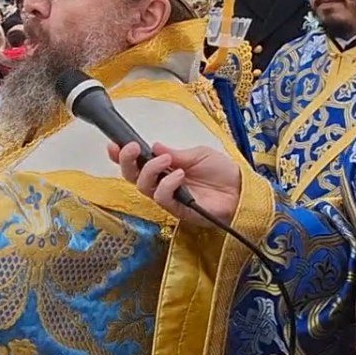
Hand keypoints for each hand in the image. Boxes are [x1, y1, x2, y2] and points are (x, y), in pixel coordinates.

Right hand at [110, 141, 241, 228]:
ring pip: (143, 187)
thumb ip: (174, 153)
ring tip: (167, 161)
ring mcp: (168, 197)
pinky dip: (167, 184)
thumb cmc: (222, 172)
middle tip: (132, 148)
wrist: (242, 190)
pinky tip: (180, 175)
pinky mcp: (177, 209)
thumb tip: (153, 147)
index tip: (113, 145)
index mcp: (164, 169)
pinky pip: (162, 198)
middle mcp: (161, 183)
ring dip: (150, 170)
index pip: (136, 163)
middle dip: (126, 161)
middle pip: (131, 176)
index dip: (121, 156)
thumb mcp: (198, 154)